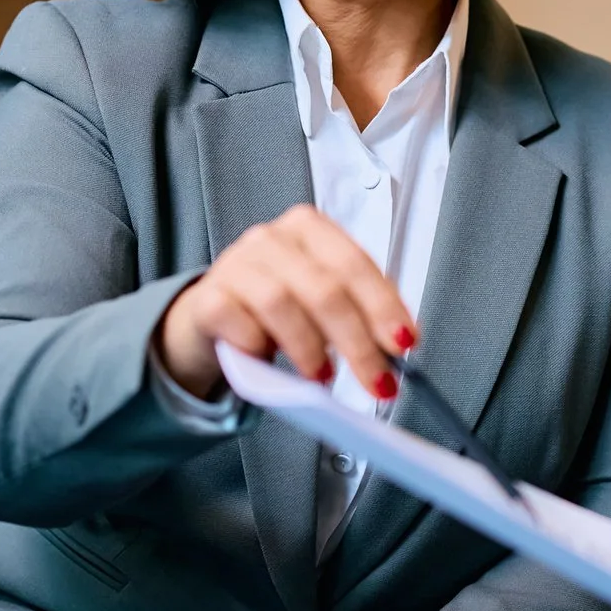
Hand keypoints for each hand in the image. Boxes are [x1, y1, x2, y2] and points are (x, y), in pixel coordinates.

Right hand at [157, 204, 415, 400]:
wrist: (213, 317)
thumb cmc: (279, 308)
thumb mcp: (321, 301)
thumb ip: (358, 313)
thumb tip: (399, 345)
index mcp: (309, 230)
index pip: (355, 264)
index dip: (383, 306)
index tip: (404, 343)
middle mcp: (271, 239)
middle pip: (324, 288)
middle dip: (357, 342)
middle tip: (375, 380)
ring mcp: (235, 264)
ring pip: (280, 303)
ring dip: (309, 348)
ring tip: (321, 375)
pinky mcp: (206, 297)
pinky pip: (235, 322)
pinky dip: (258, 346)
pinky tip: (267, 359)